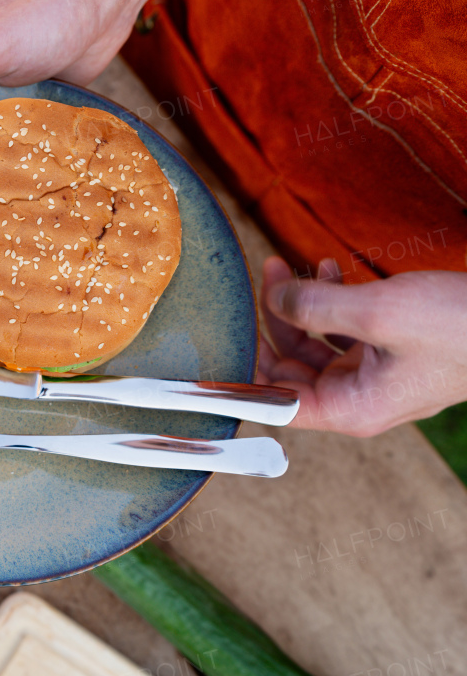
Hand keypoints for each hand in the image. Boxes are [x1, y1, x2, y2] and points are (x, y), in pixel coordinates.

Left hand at [258, 256, 466, 436]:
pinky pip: (345, 331)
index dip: (248, 373)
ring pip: (315, 344)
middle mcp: (359, 398)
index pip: (277, 404)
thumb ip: (315, 308)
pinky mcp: (392, 352)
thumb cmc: (461, 328)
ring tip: (288, 266)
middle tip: (265, 279)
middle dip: (273, 323)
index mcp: (351, 408)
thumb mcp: (377, 313)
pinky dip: (332, 302)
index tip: (232, 336)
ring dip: (300, 306)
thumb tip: (274, 300)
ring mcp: (377, 375)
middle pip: (291, 369)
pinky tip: (329, 270)